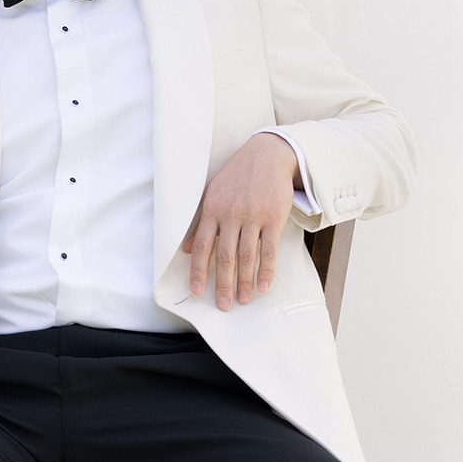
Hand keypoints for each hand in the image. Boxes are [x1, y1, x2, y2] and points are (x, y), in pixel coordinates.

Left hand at [181, 133, 299, 310]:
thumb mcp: (213, 194)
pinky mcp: (273, 218)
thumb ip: (202, 223)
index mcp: (212, 209)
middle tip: (223, 305)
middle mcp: (231, 214)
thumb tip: (189, 249)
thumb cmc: (236, 177)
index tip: (197, 292)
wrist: (266, 156)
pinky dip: (266, 270)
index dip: (199, 271)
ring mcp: (253, 216)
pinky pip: (269, 249)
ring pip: (247, 256)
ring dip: (245, 281)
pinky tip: (263, 286)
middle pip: (225, 256)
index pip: (203, 246)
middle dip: (223, 284)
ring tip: (243, 300)